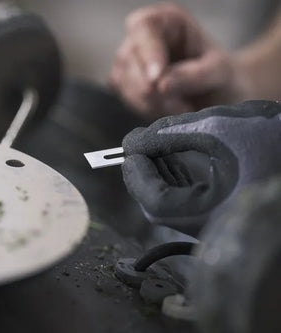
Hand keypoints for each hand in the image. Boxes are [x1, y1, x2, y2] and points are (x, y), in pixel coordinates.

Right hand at [111, 3, 248, 117]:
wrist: (217, 97)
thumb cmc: (220, 76)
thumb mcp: (219, 72)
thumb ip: (195, 75)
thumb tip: (161, 84)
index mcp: (167, 21)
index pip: (143, 27)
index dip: (147, 52)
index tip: (157, 78)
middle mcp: (143, 37)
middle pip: (128, 59)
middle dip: (151, 88)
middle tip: (181, 105)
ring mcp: (130, 61)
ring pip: (124, 82)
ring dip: (152, 102)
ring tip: (181, 107)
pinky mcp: (125, 84)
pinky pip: (127, 99)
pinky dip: (147, 109)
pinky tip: (168, 109)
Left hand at [121, 100, 280, 235]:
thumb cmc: (269, 143)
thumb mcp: (213, 129)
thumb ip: (165, 135)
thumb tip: (132, 142)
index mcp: (197, 209)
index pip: (146, 192)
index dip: (134, 165)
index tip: (132, 142)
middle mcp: (200, 223)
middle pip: (153, 195)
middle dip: (149, 164)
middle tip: (152, 138)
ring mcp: (209, 221)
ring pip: (168, 193)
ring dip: (164, 165)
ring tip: (179, 140)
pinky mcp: (217, 212)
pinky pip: (187, 193)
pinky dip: (182, 170)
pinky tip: (194, 151)